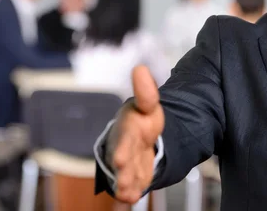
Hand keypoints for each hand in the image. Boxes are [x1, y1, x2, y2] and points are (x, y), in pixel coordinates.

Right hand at [113, 65, 164, 202]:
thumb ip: (146, 91)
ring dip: (125, 185)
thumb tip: (140, 68)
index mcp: (128, 129)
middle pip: (123, 161)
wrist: (137, 136)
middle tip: (124, 182)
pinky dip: (128, 194)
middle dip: (124, 171)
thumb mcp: (147, 104)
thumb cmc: (140, 120)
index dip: (122, 149)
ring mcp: (128, 164)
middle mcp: (124, 148)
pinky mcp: (133, 176)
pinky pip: (130, 186)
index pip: (125, 139)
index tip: (119, 159)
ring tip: (127, 195)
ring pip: (125, 176)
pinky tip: (129, 199)